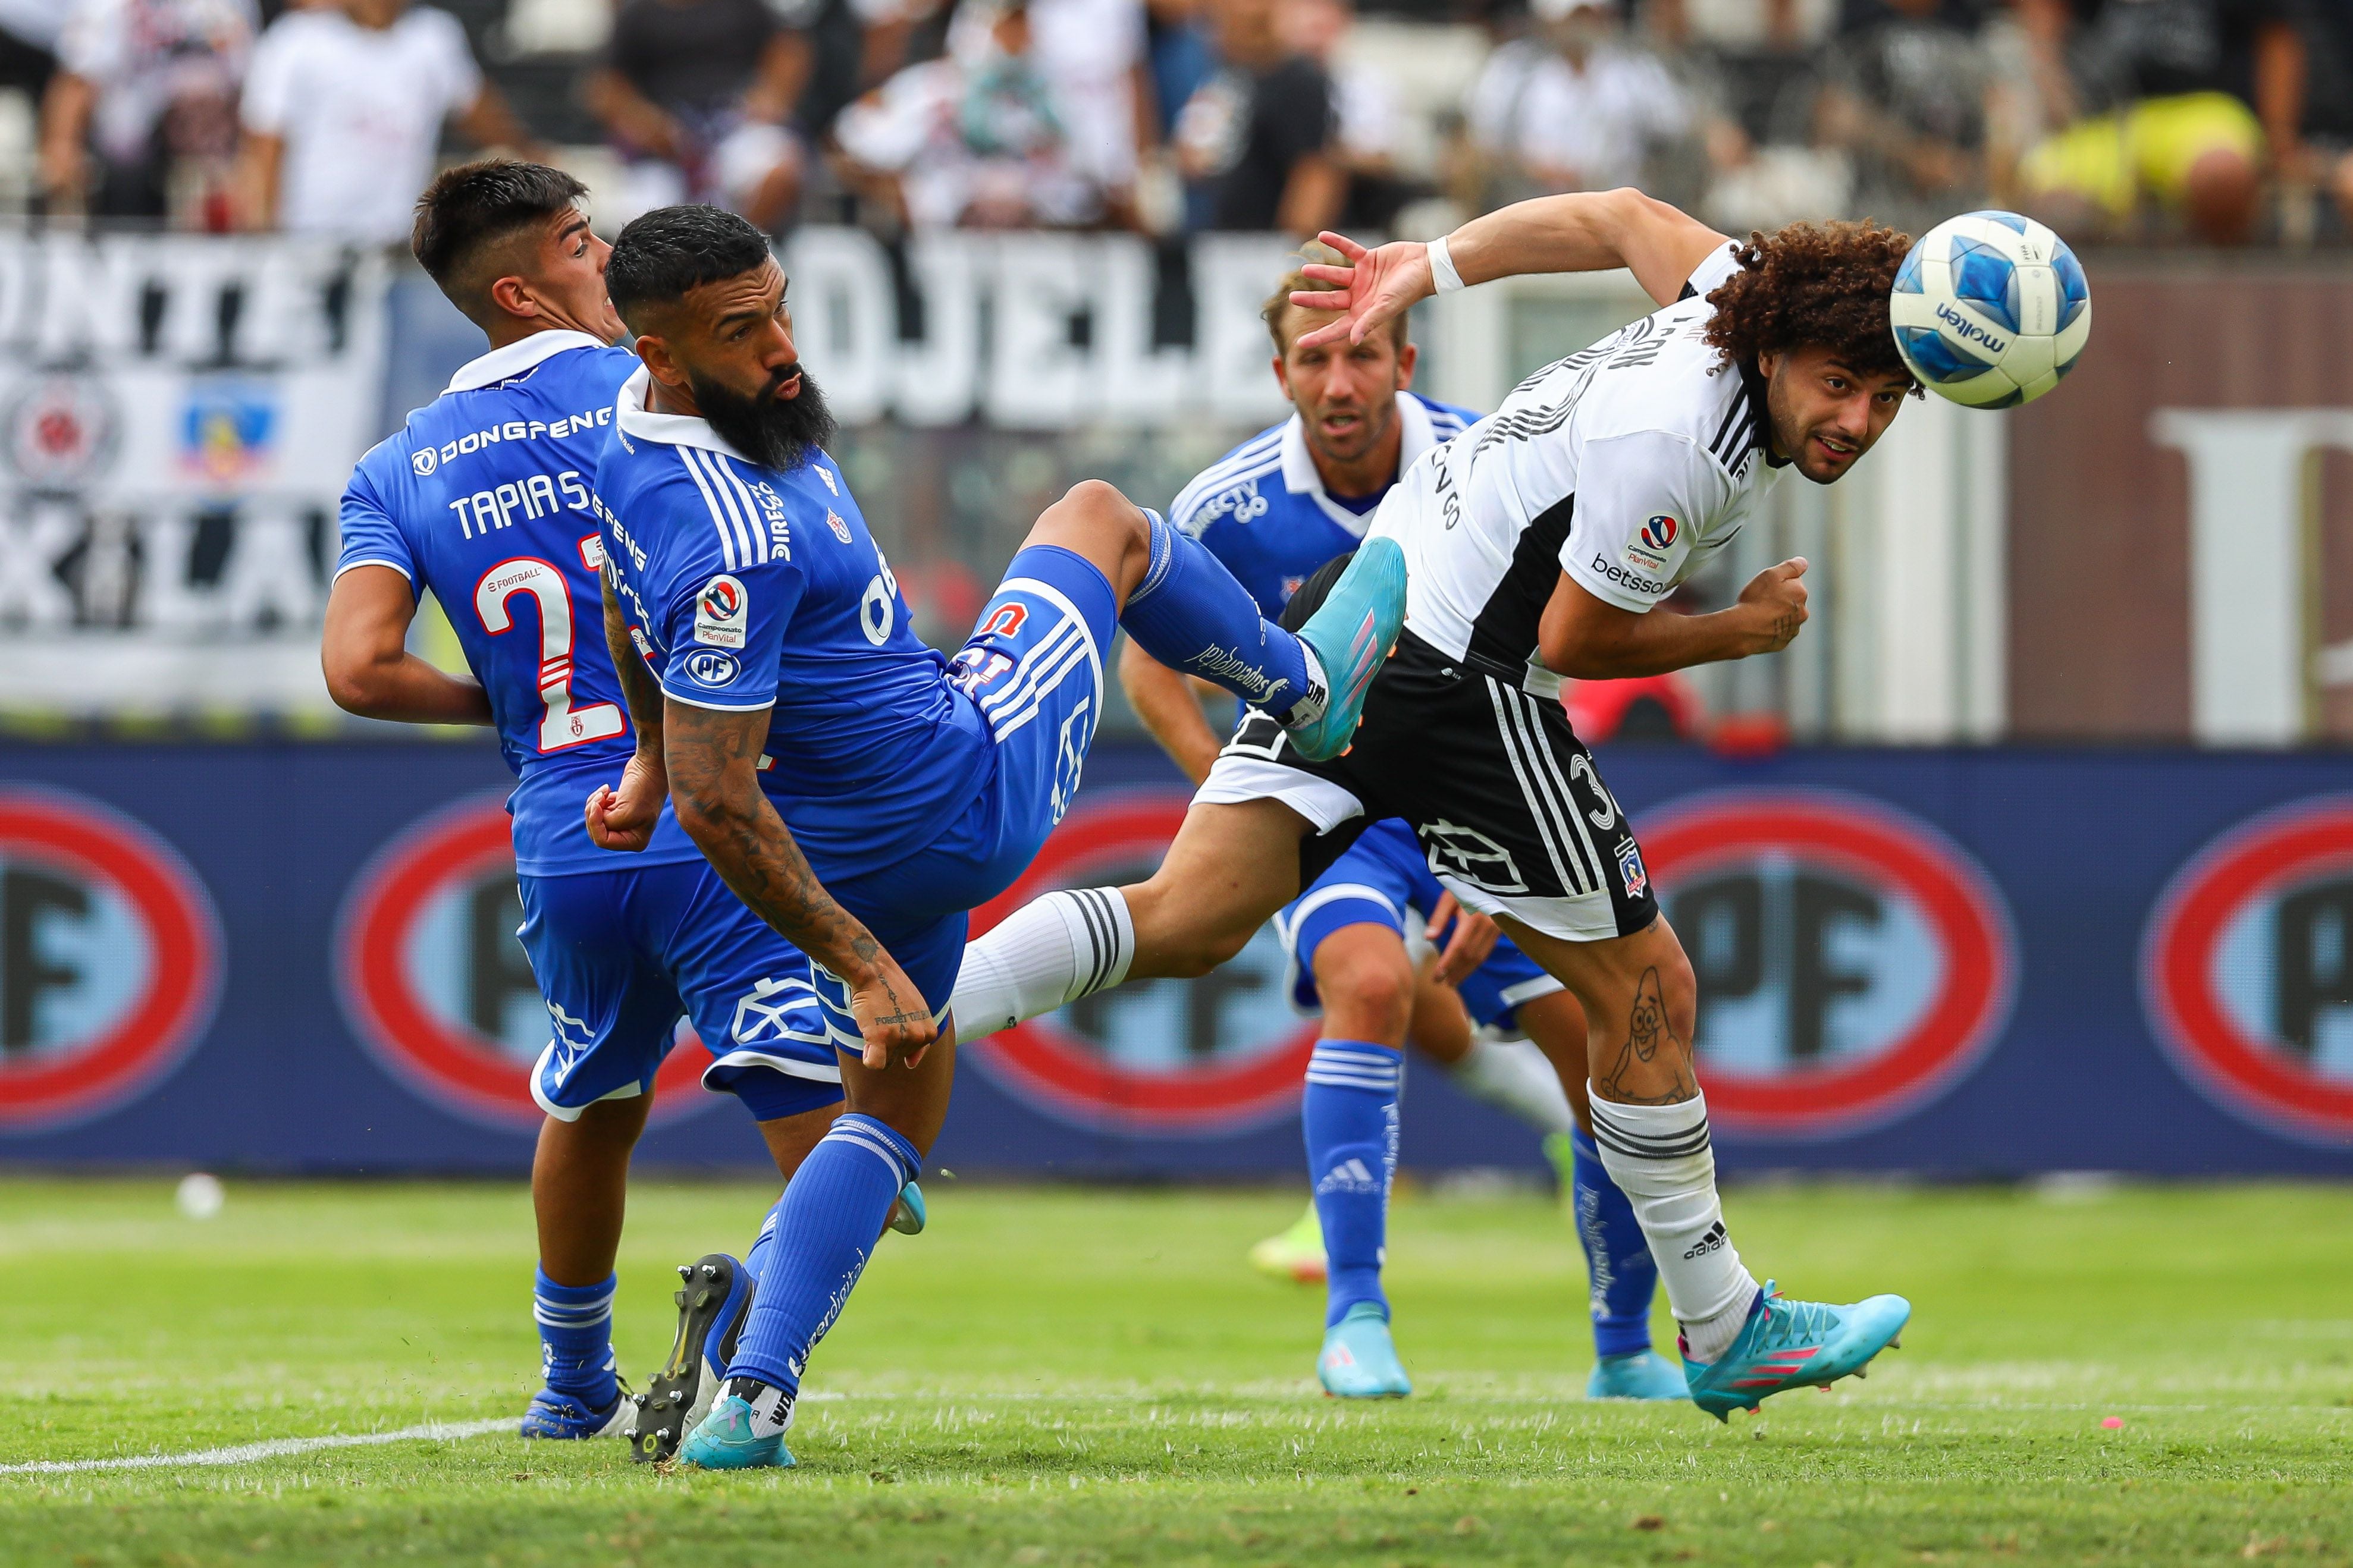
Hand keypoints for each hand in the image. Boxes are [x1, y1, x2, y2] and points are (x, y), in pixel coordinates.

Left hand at [585, 750, 666, 851]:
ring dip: (595, 804)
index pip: (603, 841)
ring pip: (595, 820)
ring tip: (604, 791)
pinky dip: (598, 800)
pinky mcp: (617, 811)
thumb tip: (594, 818)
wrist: (650, 768)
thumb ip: (607, 822)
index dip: (595, 823)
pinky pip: (598, 811)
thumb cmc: (643, 789)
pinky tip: (609, 791)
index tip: (597, 804)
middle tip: (599, 796)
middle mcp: (629, 835)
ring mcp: (623, 823)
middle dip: (593, 813)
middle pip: (596, 831)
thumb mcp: (626, 812)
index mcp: (636, 841)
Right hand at [852, 948, 940, 1068]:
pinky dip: (869, 1058)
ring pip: (884, 1060)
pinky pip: (875, 1063)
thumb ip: (919, 1037)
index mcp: (930, 1031)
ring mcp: (901, 1037)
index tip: (894, 1020)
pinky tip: (868, 1042)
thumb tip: (911, 1065)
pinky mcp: (881, 1037)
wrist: (875, 972)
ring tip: (875, 1022)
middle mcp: (919, 1036)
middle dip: (887, 1044)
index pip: (912, 1054)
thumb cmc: (892, 991)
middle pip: (897, 1058)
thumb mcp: (917, 1012)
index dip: (898, 1040)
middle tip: (882, 1019)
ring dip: (875, 1047)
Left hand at [1290, 231, 1433, 350]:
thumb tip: (1352, 341)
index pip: (1337, 328)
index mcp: (1364, 313)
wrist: (1427, 265)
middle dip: (1312, 299)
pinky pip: (1348, 250)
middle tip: (1293, 298)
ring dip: (1321, 271)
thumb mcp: (1387, 307)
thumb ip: (1369, 322)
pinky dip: (1336, 243)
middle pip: (1330, 300)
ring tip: (1305, 269)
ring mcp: (1363, 278)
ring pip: (1336, 275)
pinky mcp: (1368, 259)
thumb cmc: (1410, 289)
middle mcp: (1361, 297)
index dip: (1319, 336)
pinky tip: (1321, 236)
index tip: (1300, 343)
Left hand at [1426, 891, 1500, 985]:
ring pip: (1481, 956)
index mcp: (1473, 917)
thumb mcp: (1449, 896)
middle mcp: (1487, 926)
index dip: (1448, 964)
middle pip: (1470, 956)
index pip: (1458, 947)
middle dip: (1456, 971)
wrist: (1492, 877)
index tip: (1437, 976)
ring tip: (1453, 981)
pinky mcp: (1500, 930)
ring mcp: (1496, 929)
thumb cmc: (1465, 884)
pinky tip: (1466, 968)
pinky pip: (1487, 951)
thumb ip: (1439, 917)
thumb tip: (1428, 937)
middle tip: (1442, 983)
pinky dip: (1475, 963)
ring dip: (1466, 971)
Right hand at [1734, 557, 1807, 654]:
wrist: (1743, 630)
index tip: (1766, 587)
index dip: (1778, 583)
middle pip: (1791, 601)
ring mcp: (1793, 629)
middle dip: (1780, 599)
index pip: (1793, 582)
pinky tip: (1758, 627)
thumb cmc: (1756, 600)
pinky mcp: (1783, 642)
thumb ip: (1791, 567)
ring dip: (1776, 615)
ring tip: (1758, 615)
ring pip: (1786, 617)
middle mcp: (1802, 612)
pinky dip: (1771, 629)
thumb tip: (1804, 562)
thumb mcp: (1772, 574)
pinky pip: (1778, 632)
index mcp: (1801, 593)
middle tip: (1760, 601)